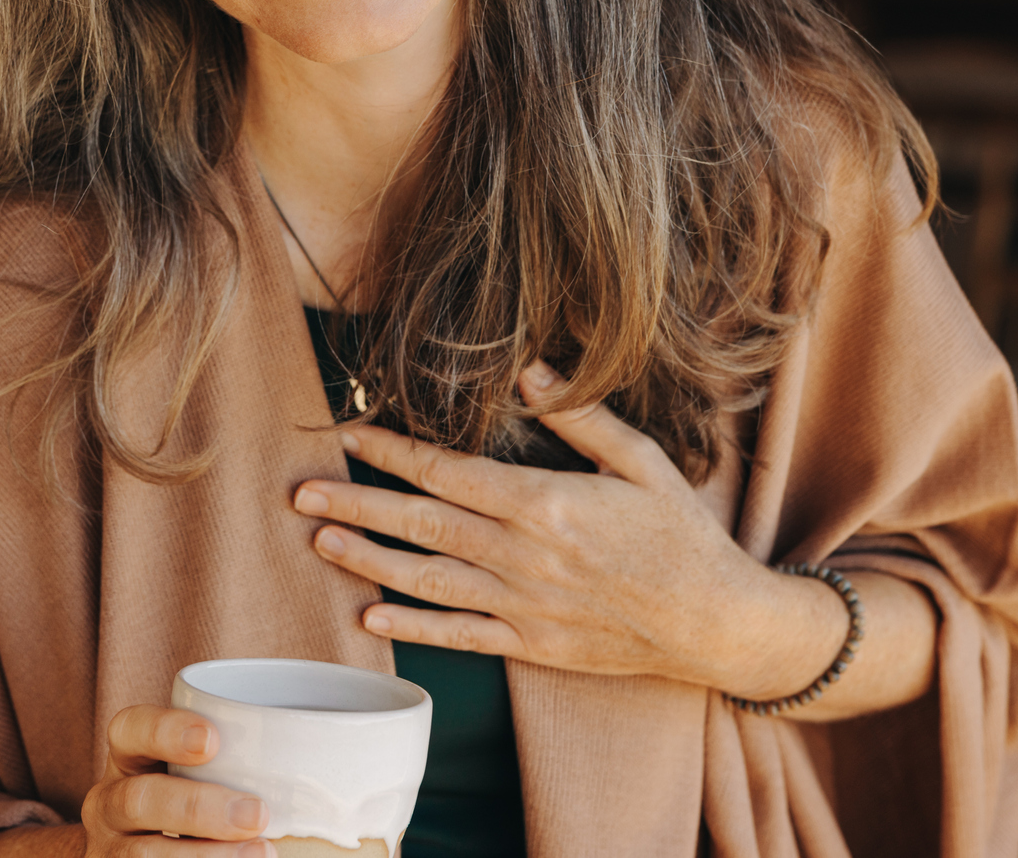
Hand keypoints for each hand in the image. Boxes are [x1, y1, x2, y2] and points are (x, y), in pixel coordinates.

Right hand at [78, 705, 274, 856]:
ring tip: (264, 857)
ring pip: (141, 857)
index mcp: (128, 759)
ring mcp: (110, 853)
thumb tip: (359, 739)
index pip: (129, 729)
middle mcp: (108, 804)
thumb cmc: (198, 804)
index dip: (164, 731)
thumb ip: (250, 757)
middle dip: (198, 808)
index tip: (213, 739)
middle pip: (138, 800)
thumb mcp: (203, 775)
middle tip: (259, 815)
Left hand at [291, 362, 844, 700]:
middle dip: (356, 506)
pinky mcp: (532, 646)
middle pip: (422, 525)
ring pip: (428, 581)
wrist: (716, 623)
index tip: (349, 433)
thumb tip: (526, 371)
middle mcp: (524, 556)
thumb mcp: (641, 459)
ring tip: (320, 543)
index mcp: (545, 503)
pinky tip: (371, 617)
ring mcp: (524, 606)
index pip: (448, 472)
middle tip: (300, 495)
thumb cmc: (681, 533)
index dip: (392, 452)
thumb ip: (579, 416)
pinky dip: (413, 628)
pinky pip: (461, 636)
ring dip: (369, 561)